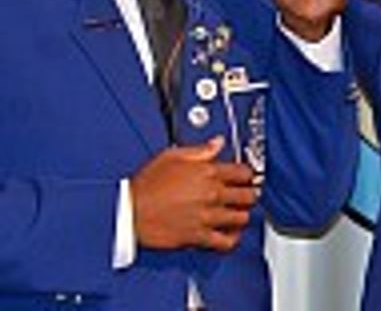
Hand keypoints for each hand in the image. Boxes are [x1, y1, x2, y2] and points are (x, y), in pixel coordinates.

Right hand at [130, 136, 258, 251]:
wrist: (128, 212)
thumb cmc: (145, 185)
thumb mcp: (171, 156)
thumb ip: (200, 150)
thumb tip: (217, 142)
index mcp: (207, 172)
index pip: (244, 173)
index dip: (247, 175)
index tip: (246, 178)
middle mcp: (211, 194)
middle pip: (248, 196)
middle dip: (248, 195)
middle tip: (245, 196)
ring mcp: (207, 216)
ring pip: (241, 218)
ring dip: (241, 216)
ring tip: (237, 213)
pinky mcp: (198, 236)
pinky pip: (226, 241)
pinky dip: (232, 238)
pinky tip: (229, 233)